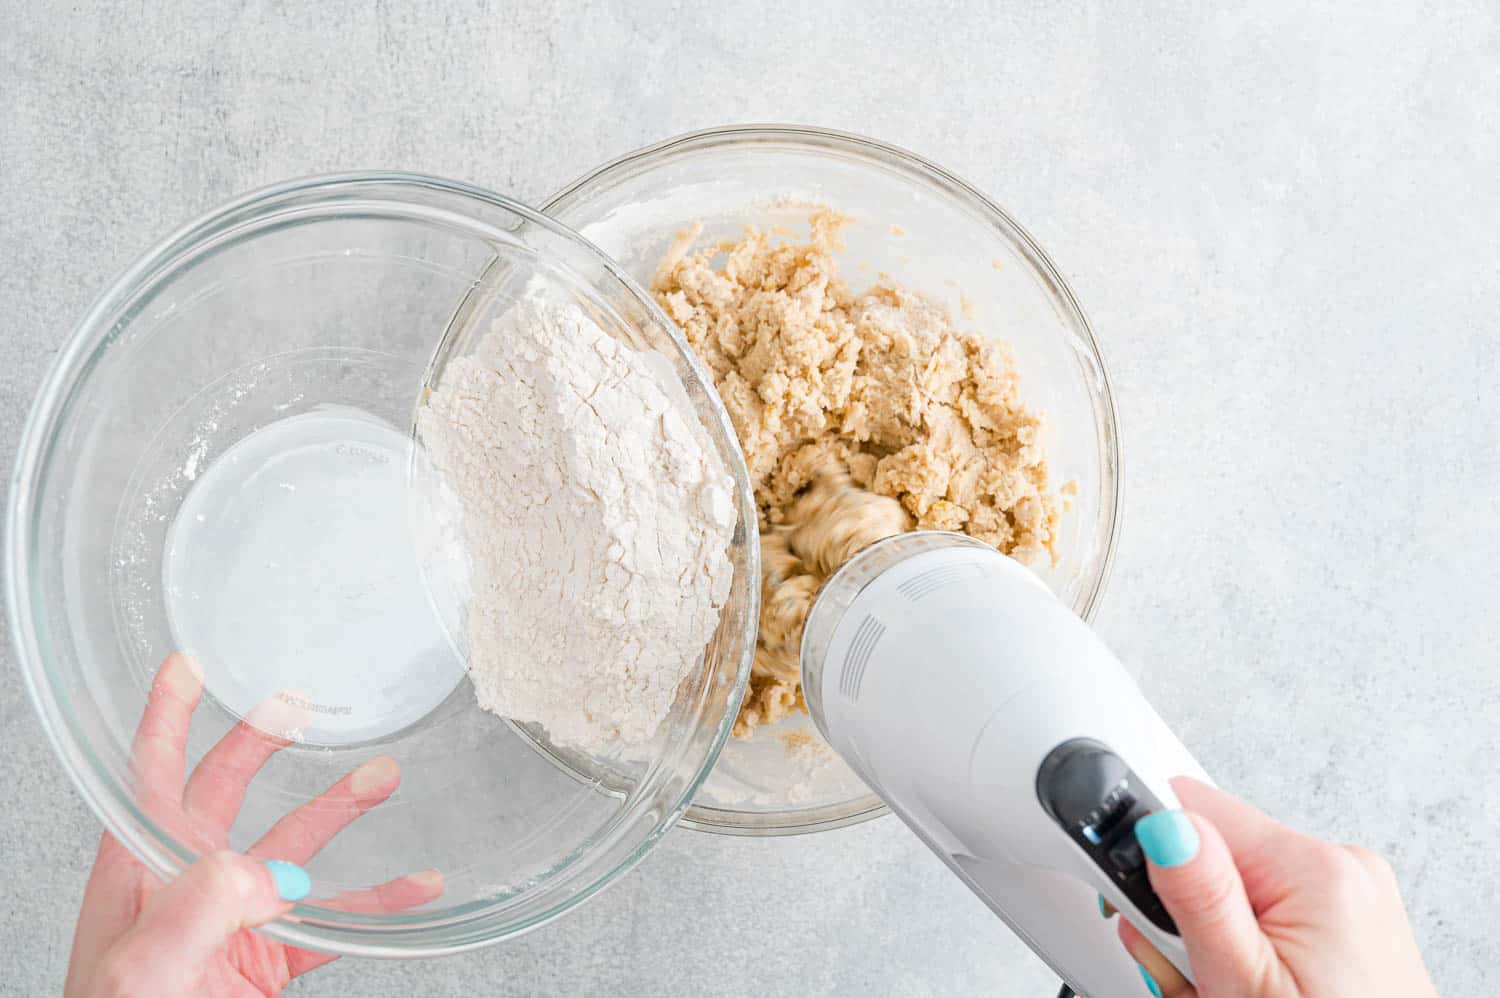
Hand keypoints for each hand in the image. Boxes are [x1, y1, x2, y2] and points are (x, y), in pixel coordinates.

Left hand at [66, 654, 443, 996]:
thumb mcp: (144, 972)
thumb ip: (198, 907)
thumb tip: (266, 867)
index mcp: (138, 874)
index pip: (149, 777)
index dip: (165, 717)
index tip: (186, 666)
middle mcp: (183, 886)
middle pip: (222, 792)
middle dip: (261, 743)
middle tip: (298, 704)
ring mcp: (228, 923)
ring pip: (291, 849)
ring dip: (338, 812)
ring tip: (384, 778)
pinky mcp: (266, 961)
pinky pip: (331, 920)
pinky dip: (378, 901)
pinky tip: (416, 887)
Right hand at [1113, 777, 1434, 997]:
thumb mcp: (1243, 985)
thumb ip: (1200, 896)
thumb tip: (1163, 821)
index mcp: (1316, 870)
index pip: (1192, 807)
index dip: (1148, 856)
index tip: (1145, 915)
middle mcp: (1340, 866)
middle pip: (1208, 851)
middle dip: (1179, 914)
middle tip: (1192, 976)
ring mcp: (1348, 892)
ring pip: (1228, 884)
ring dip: (1206, 937)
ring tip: (1222, 991)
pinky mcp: (1345, 917)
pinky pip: (1262, 905)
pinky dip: (1242, 945)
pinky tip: (1249, 985)